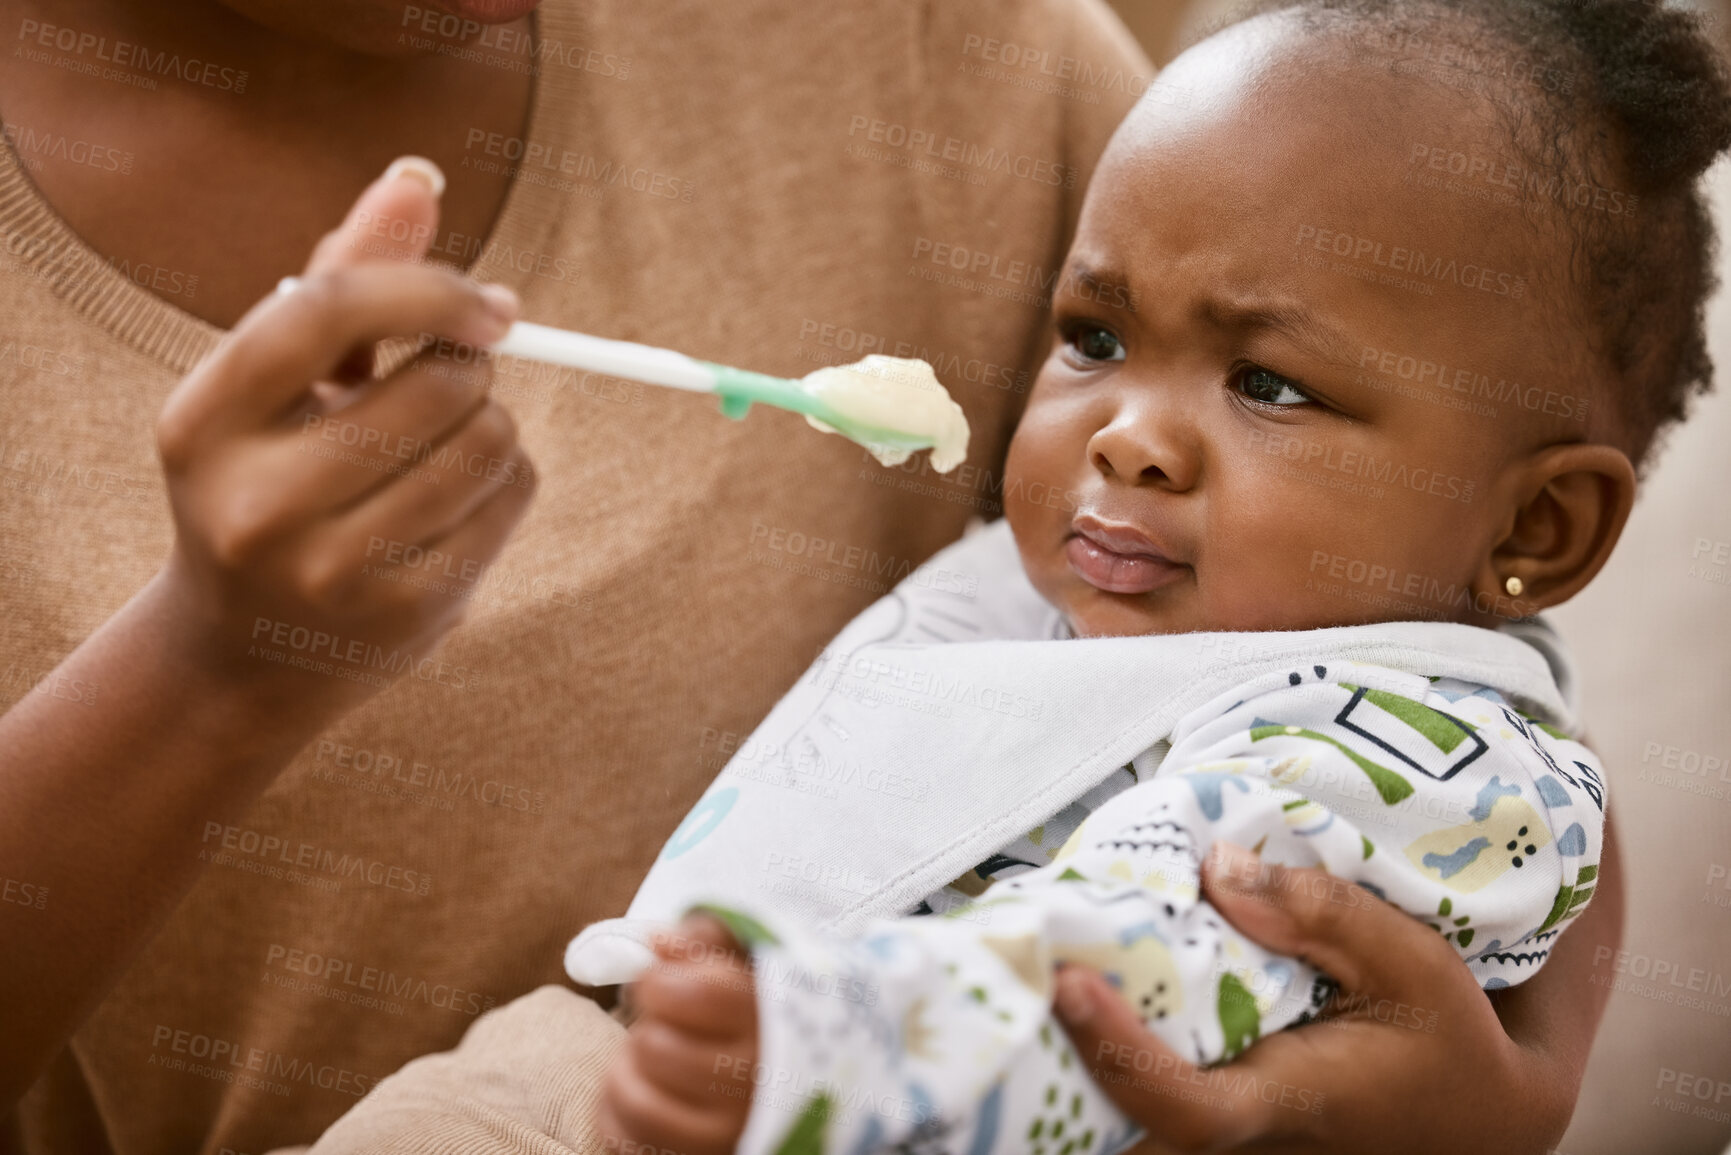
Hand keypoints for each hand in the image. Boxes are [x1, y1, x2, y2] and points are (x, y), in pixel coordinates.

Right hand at [150, 156, 534, 716]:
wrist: (249, 648)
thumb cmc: (274, 473)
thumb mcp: (283, 383)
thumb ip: (346, 277)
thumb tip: (418, 179)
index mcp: (203, 422)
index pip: (329, 311)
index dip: (429, 289)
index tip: (491, 306)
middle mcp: (256, 503)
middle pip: (438, 383)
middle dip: (470, 368)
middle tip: (455, 381)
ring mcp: (331, 569)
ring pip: (489, 444)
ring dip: (493, 426)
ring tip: (445, 445)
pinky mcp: (405, 613)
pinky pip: (510, 501)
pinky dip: (506, 483)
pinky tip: (455, 502)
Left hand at [599, 914, 758, 1154]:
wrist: (780, 1069)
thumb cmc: (751, 1003)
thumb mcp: (743, 956)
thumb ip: (705, 938)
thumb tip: (658, 944)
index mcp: (772, 1018)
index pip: (699, 995)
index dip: (657, 982)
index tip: (655, 981)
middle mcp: (758, 1080)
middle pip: (659, 1049)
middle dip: (645, 1028)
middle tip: (657, 1023)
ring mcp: (731, 1128)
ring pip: (640, 1105)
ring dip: (624, 1072)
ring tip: (641, 1057)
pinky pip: (632, 1144)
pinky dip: (615, 1113)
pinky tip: (637, 1089)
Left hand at [1053, 841, 1598, 1154]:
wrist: (1474, 1109)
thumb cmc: (1444, 1036)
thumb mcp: (1410, 962)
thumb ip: (1319, 912)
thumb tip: (1215, 866)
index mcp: (1288, 1101)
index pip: (1187, 1108)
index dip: (1118, 1053)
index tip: (1070, 983)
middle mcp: (1238, 1131)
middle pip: (1119, 1111)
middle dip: (1059, 1038)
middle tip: (1019, 940)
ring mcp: (1218, 1129)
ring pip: (1115, 1103)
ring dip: (1067, 1031)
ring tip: (1035, 939)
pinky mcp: (1210, 1103)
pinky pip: (1135, 1075)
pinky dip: (1099, 1024)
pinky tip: (1081, 956)